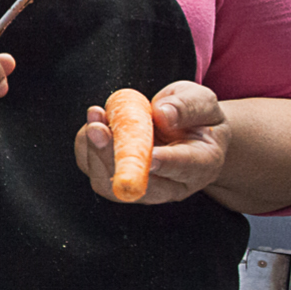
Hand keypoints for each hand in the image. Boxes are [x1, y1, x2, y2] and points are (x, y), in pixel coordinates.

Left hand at [73, 80, 230, 203]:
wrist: (188, 134)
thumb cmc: (198, 118)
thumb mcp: (202, 102)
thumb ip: (188, 106)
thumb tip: (163, 114)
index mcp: (202, 164)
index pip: (185, 167)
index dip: (167, 162)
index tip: (151, 154)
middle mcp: (172, 185)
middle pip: (141, 185)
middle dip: (114, 157)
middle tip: (99, 129)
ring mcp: (142, 187)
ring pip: (110, 183)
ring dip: (95, 149)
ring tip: (95, 117)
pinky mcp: (118, 178)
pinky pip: (95, 169)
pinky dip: (88, 145)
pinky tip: (93, 122)